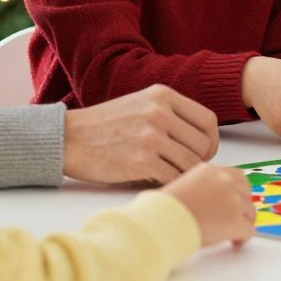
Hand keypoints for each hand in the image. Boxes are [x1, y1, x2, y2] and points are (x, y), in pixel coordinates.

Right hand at [62, 84, 218, 184]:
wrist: (68, 138)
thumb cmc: (105, 125)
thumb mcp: (141, 103)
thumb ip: (170, 114)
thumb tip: (203, 141)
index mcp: (162, 96)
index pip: (208, 120)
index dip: (212, 141)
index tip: (205, 153)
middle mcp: (159, 113)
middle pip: (203, 145)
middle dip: (199, 162)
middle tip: (186, 170)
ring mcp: (151, 137)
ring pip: (191, 164)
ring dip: (183, 175)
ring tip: (169, 175)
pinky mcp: (141, 161)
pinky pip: (173, 178)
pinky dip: (169, 184)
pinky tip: (156, 181)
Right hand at [160, 163, 255, 248]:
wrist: (159, 224)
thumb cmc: (163, 211)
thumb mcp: (182, 186)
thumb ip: (201, 188)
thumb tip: (211, 201)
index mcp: (209, 171)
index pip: (236, 176)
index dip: (237, 192)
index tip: (233, 203)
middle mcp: (224, 181)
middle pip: (247, 193)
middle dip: (242, 206)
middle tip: (235, 219)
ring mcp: (232, 200)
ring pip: (250, 212)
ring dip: (243, 223)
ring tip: (232, 234)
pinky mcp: (235, 221)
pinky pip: (249, 230)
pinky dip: (243, 237)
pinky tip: (234, 242)